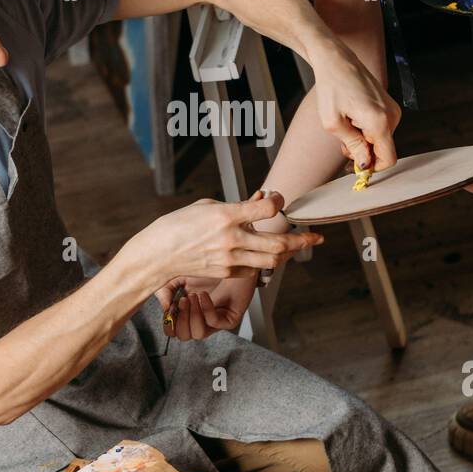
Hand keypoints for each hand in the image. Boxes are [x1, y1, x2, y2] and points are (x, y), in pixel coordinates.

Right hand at [129, 191, 322, 290]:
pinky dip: (265, 261)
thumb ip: (237, 205)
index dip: (280, 201)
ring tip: (297, 246)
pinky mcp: (227, 272)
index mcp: (226, 215)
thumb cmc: (179, 225)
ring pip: (272, 259)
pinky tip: (267, 254)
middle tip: (314, 236)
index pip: (268, 209)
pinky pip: (255, 269)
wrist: (158, 254)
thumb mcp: (207, 205)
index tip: (280, 200)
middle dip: (301, 239)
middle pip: (278, 242)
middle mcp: (231, 238)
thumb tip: (262, 199)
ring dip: (288, 252)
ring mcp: (230, 259)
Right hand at [156, 273, 258, 339]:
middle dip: (180, 320)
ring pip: (199, 334)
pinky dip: (206, 309)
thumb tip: (164, 309)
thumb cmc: (207, 265)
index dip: (168, 324)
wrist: (230, 255)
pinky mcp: (231, 318)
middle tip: (182, 300)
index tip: (170, 307)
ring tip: (193, 297)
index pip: (173, 331)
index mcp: (188, 311)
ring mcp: (216, 319)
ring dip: (192, 316)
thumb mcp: (178, 275)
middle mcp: (201, 318)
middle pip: (184, 336)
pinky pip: (214, 323)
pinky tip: (204, 295)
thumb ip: (165, 290)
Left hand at [310, 43, 399, 172]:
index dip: (372, 168)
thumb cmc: (331, 88)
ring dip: (363, 140)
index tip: (354, 166)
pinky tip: (353, 118)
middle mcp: (392, 115)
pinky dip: (366, 130)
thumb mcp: (333, 123)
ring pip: (381, 139)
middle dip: (364, 152)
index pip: (388, 159)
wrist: (336, 61)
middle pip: (383, 150)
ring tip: (346, 124)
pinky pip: (381, 128)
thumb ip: (352, 146)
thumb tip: (365, 164)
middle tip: (343, 142)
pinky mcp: (388, 105)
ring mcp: (392, 109)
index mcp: (380, 121)